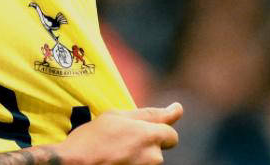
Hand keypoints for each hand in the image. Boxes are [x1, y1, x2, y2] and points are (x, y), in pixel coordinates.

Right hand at [54, 103, 182, 164]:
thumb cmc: (92, 140)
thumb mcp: (116, 117)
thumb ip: (149, 114)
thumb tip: (178, 109)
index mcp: (149, 136)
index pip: (171, 135)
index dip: (159, 131)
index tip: (150, 131)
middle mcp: (152, 157)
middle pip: (158, 150)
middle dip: (145, 146)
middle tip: (121, 143)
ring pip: (147, 162)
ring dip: (136, 158)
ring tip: (114, 155)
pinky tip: (114, 162)